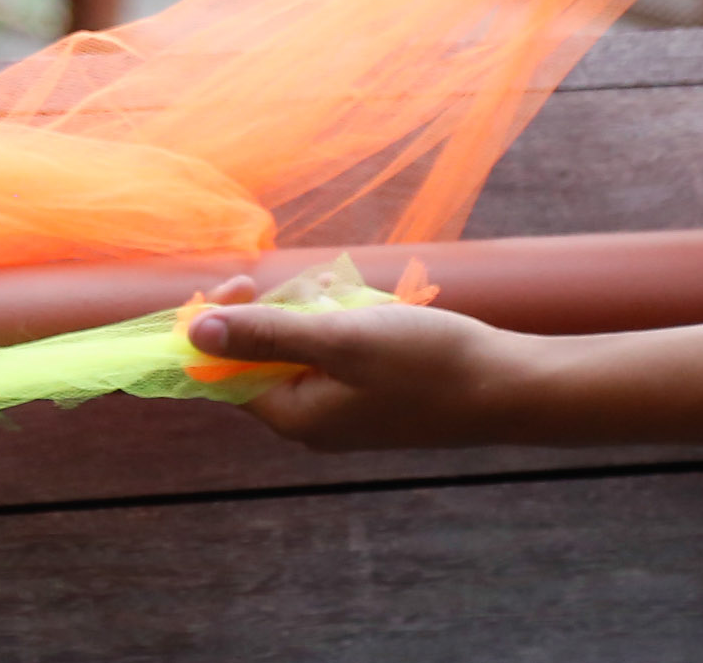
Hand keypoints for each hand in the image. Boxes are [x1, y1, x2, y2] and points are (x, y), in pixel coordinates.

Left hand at [187, 273, 542, 450]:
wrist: (506, 386)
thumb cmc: (424, 363)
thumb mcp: (339, 339)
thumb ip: (266, 335)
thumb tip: (196, 332)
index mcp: (294, 417)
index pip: (225, 371)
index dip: (224, 323)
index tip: (244, 282)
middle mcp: (312, 420)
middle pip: (263, 354)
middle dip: (285, 311)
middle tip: (322, 291)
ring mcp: (344, 408)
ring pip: (302, 344)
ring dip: (319, 311)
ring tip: (357, 300)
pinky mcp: (371, 392)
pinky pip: (337, 349)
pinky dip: (347, 322)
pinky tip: (376, 310)